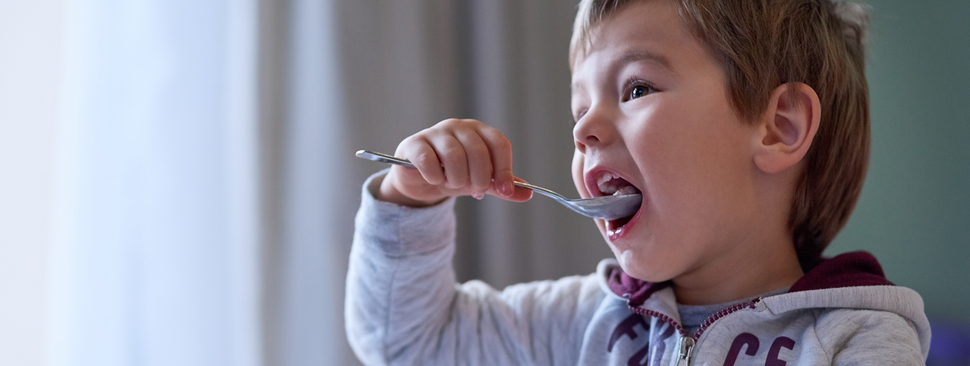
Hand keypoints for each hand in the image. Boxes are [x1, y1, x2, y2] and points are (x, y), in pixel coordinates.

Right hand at [378, 119, 532, 206]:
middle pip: (478, 151)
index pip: (499, 143)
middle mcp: (458, 127)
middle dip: (480, 178)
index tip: (504, 191)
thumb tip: (528, 194)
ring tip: (452, 184)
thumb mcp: (481, 182)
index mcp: (478, 131)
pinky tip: (434, 179)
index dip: (505, 169)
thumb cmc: (455, 175)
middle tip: (475, 191)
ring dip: (456, 179)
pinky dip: (435, 176)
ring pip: (454, 155)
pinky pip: (428, 160)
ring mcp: (435, 133)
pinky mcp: (414, 144)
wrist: (422, 182)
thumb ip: (502, 186)